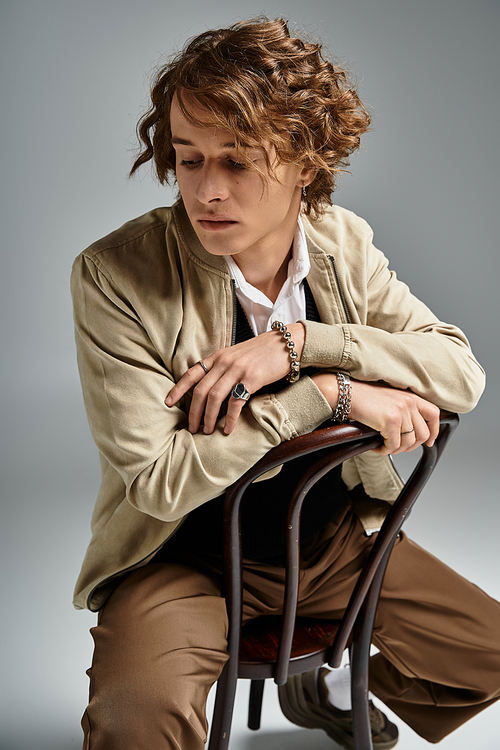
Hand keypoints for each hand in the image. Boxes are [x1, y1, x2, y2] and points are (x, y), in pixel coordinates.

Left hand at [165, 323, 304, 434]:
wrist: (286, 343)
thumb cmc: (262, 353)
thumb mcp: (236, 355)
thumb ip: (223, 368)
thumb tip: (210, 389)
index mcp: (218, 356)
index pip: (191, 374)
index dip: (178, 389)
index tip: (167, 403)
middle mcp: (224, 362)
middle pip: (200, 390)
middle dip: (193, 412)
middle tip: (191, 428)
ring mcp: (238, 369)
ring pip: (214, 397)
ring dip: (209, 418)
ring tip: (207, 431)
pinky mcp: (252, 378)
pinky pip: (236, 402)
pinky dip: (230, 418)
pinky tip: (228, 429)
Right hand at [348, 380, 439, 454]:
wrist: (347, 393)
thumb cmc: (364, 397)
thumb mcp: (391, 399)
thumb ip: (404, 410)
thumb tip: (411, 431)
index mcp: (411, 397)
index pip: (434, 414)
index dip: (434, 431)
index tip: (429, 442)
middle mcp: (409, 403)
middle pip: (423, 434)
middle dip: (411, 446)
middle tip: (398, 447)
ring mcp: (401, 412)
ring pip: (408, 442)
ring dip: (396, 449)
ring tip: (384, 446)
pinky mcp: (390, 421)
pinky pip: (393, 445)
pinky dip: (385, 450)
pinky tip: (377, 446)